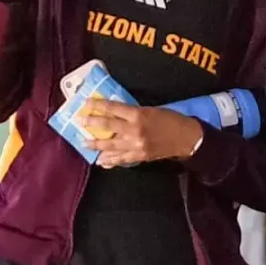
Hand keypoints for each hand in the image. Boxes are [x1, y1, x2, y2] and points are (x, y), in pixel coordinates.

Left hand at [77, 99, 203, 167]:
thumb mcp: (151, 109)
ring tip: (84, 143)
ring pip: (110, 145)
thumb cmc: (171, 119)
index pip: (113, 109)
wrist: (186, 138)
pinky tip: (101, 161)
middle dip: (91, 123)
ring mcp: (135, 146)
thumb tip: (115, 113)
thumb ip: (133, 112)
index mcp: (138, 115)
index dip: (97, 105)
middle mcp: (134, 130)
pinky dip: (110, 160)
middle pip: (107, 126)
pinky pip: (121, 159)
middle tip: (80, 121)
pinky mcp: (139, 157)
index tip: (86, 103)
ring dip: (96, 144)